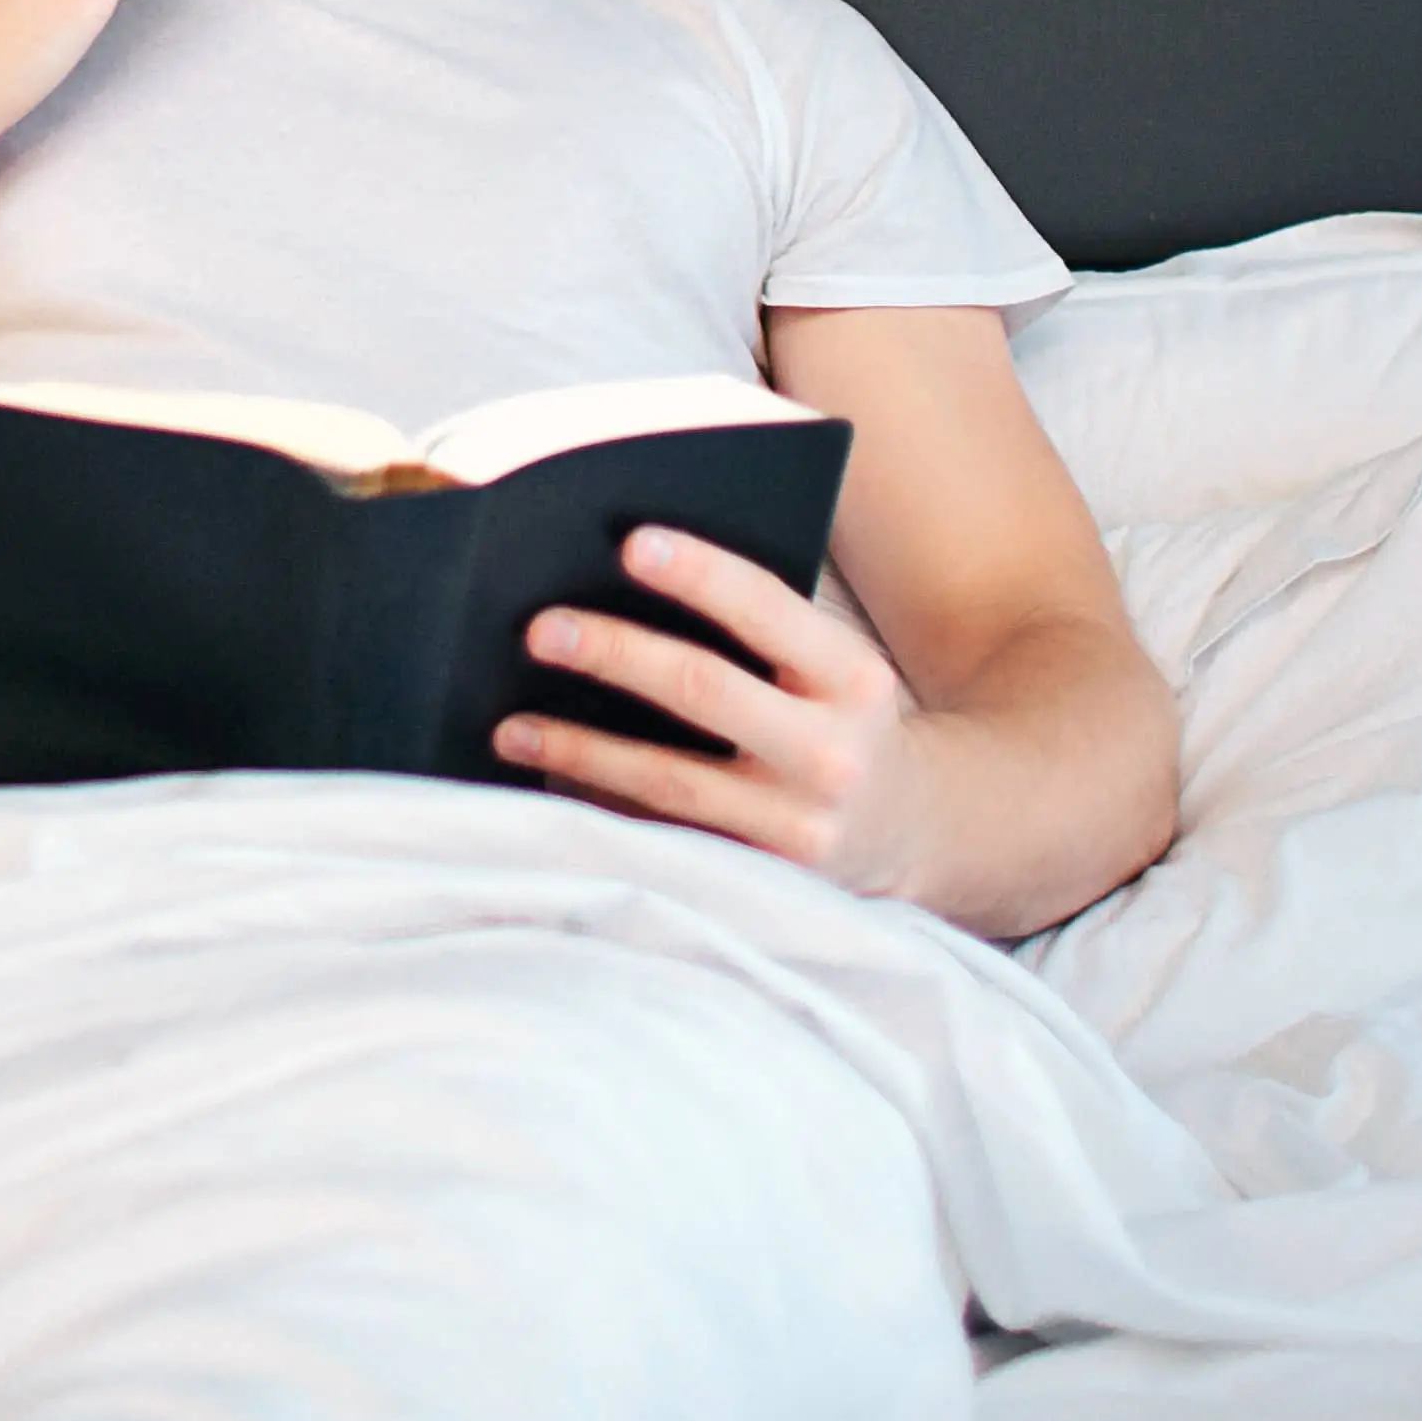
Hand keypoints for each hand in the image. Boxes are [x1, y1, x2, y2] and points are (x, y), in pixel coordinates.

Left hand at [496, 528, 935, 895]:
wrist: (911, 829)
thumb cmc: (839, 718)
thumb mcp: (832, 668)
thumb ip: (761, 631)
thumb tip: (623, 577)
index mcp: (854, 678)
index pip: (769, 609)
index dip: (700, 573)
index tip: (629, 542)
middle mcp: (832, 754)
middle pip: (706, 690)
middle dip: (616, 653)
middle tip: (537, 627)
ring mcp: (797, 827)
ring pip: (669, 779)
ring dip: (580, 748)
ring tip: (510, 725)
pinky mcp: (759, 878)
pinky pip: (663, 836)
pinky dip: (598, 808)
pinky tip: (546, 786)